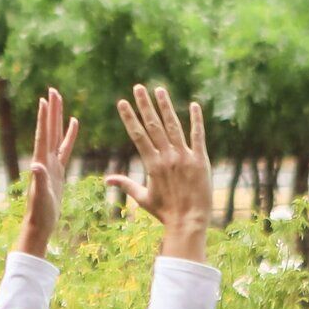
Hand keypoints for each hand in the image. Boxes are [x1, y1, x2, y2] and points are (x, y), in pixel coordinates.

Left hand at [16, 87, 74, 255]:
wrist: (40, 224)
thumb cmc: (40, 213)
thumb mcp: (41, 197)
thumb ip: (39, 181)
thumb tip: (35, 166)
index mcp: (41, 163)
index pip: (43, 136)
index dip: (44, 118)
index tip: (44, 99)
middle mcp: (45, 159)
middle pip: (49, 130)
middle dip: (51, 110)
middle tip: (52, 90)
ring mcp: (51, 163)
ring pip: (56, 135)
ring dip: (58, 118)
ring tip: (59, 99)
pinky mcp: (58, 170)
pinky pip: (65, 147)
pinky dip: (69, 135)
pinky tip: (74, 123)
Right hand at [101, 84, 213, 259]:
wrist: (189, 221)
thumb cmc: (165, 212)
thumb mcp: (142, 198)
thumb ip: (126, 184)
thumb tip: (107, 180)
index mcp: (152, 164)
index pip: (137, 135)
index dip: (129, 117)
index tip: (122, 102)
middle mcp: (167, 157)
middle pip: (153, 126)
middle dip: (144, 105)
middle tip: (138, 87)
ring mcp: (184, 157)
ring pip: (173, 126)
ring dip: (166, 107)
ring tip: (159, 90)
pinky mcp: (201, 160)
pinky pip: (198, 136)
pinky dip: (196, 120)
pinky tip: (194, 105)